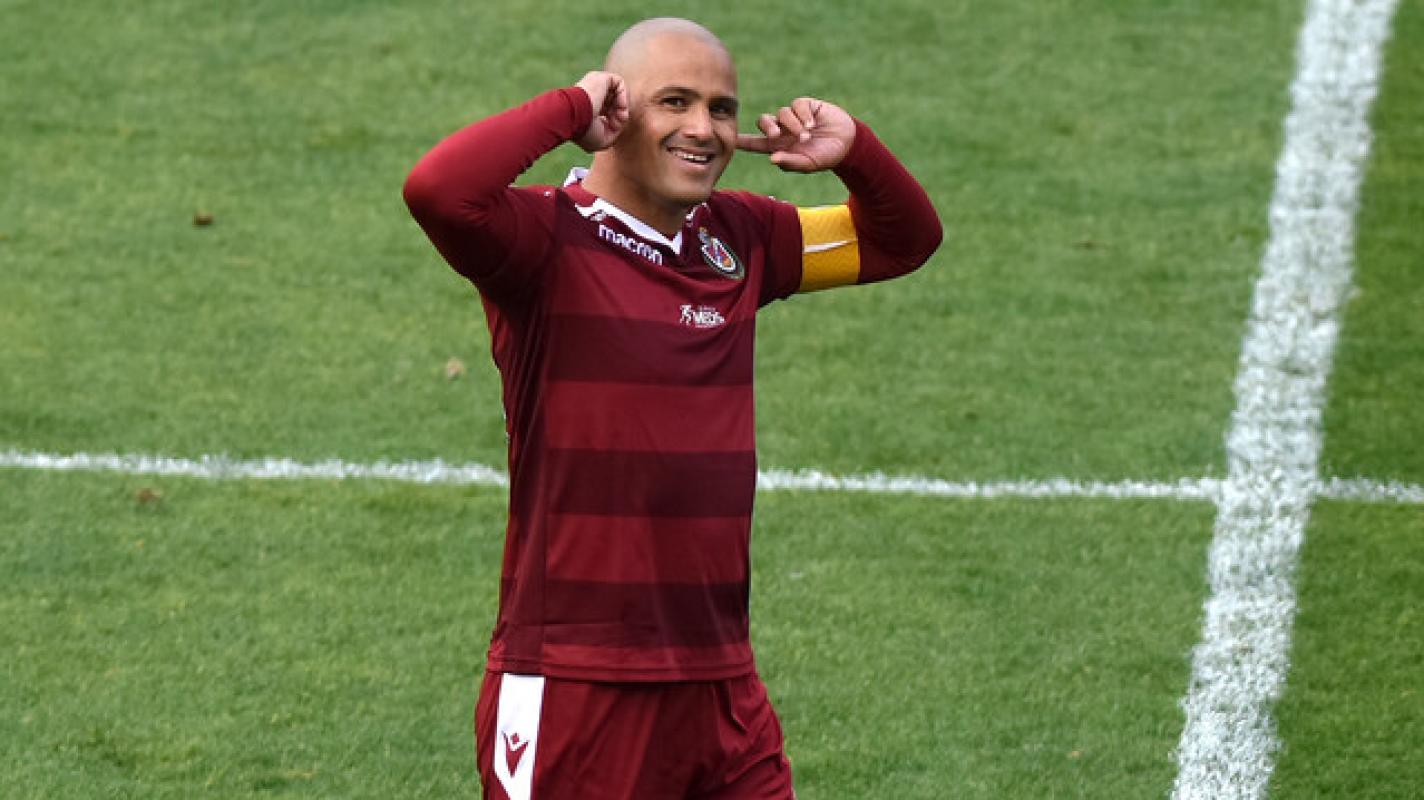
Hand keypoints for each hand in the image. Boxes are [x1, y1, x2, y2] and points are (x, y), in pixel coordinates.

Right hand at [574, 71, 628, 151]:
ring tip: (620, 117)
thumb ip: (614, 133)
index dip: (614, 121)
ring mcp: (595, 84)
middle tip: (616, 124)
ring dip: (622, 108)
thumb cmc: (584, 131)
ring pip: (617, 93)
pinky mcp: (602, 78)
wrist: (574, 117)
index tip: (613, 129)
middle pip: (613, 102)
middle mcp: (590, 93)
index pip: (606, 111)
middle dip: (618, 115)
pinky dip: (624, 96)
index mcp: (586, 106)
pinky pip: (620, 83)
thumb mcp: (601, 140)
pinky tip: (620, 107)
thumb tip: (620, 124)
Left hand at [736, 97, 854, 172]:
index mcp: (780, 146)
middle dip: (767, 127)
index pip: (756, 143)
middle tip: (776, 136)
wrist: (848, 142)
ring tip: (806, 136)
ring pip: (782, 113)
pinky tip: (812, 124)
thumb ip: (790, 163)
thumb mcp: (809, 164)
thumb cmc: (826, 156)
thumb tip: (772, 159)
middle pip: (764, 121)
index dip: (743, 141)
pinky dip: (802, 115)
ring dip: (793, 125)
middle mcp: (784, 130)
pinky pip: (797, 105)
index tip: (728, 139)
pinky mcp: (806, 106)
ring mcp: (794, 117)